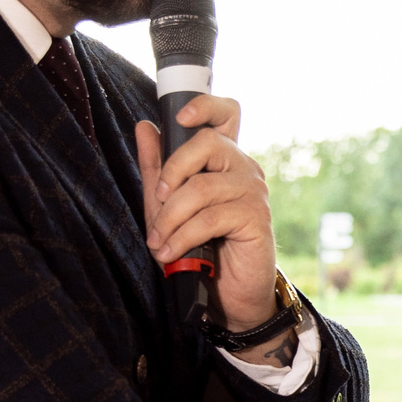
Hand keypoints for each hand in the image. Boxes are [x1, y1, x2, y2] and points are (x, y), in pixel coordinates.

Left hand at [133, 111, 277, 330]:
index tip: (178, 118)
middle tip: (157, 200)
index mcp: (224, 159)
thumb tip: (144, 127)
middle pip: (208, 143)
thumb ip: (157, 168)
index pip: (226, 114)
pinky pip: (210, 217)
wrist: (227, 295)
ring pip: (201, 187)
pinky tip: (171, 252)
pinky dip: (183, 237)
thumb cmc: (200, 248)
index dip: (205, 106)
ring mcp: (253, 192)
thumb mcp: (167, 206)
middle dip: (172, 172)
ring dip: (170, 218)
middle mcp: (243, 168)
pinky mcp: (256, 218)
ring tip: (159, 243)